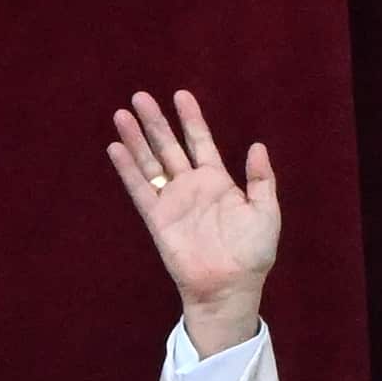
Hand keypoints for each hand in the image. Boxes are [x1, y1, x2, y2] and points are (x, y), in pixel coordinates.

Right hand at [107, 90, 279, 355]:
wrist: (230, 286)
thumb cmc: (252, 253)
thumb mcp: (265, 212)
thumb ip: (261, 180)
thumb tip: (256, 145)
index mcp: (219, 183)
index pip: (201, 142)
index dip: (192, 119)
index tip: (181, 94)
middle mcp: (192, 187)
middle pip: (170, 147)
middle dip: (156, 122)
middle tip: (141, 96)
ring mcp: (173, 202)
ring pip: (150, 163)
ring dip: (136, 139)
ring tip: (122, 114)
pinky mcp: (157, 219)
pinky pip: (140, 189)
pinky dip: (127, 169)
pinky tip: (116, 147)